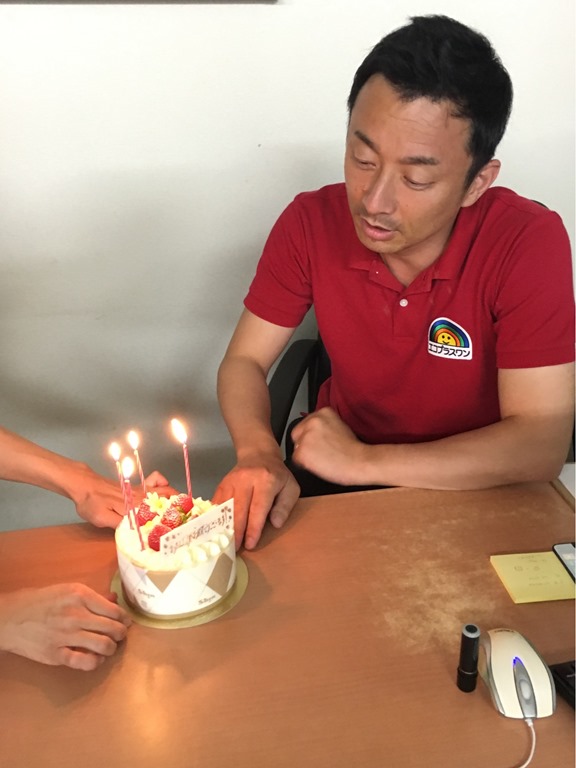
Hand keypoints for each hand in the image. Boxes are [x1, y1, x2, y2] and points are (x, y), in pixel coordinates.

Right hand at [0, 584, 130, 670]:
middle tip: (120, 635)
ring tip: (109, 647)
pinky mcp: (57, 655)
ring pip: (104, 646)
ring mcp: (67, 636)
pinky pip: (85, 662)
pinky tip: (95, 658)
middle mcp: (76, 615)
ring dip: (111, 648)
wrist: (10, 618)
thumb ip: (92, 596)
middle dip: (121, 634)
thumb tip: (114, 600)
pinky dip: (96, 662)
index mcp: (80, 595)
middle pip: (113, 628)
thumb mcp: (67, 590)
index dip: (125, 618)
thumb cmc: (40, 601)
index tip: (126, 622)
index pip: (114, 610)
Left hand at [72, 468, 176, 528]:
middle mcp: (142, 496)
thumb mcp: (101, 519)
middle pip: (168, 500)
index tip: (181, 529)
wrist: (84, 484)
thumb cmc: (91, 502)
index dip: (171, 521)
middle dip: (180, 509)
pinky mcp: (138, 486)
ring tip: (182, 510)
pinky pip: (156, 480)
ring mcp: (141, 489)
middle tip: (187, 520)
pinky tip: (164, 491)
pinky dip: (164, 484)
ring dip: (176, 499)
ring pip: (166, 491)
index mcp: (135, 506)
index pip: (158, 514)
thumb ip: (119, 526)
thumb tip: (135, 534)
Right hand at [212, 453, 299, 550]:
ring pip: (225, 507)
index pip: (258, 507)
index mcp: (266, 480)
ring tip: (224, 544)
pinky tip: (215, 531)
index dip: (253, 527)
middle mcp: (246, 480)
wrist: (258, 454)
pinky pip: (216, 503)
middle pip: (238, 509)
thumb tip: (276, 524)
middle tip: (234, 550)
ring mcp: (231, 481)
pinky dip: (215, 519)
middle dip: (236, 531)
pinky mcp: (222, 484)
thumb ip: (285, 506)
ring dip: (224, 527)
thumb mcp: (291, 488)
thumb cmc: (277, 475)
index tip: (250, 544)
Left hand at [291, 407, 366, 483]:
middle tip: (320, 452)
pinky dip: (305, 465)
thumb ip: (324, 425)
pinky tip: (319, 465)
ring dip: (306, 454)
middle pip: (298, 434)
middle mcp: (313, 421)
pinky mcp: (302, 451)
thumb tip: (314, 433)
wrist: (359, 462)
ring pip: (297, 447)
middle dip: (305, 443)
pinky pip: (296, 460)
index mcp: (323, 412)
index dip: (311, 436)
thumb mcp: (340, 425)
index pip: (306, 423)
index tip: (319, 443)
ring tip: (323, 459)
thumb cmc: (353, 449)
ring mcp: (306, 436)